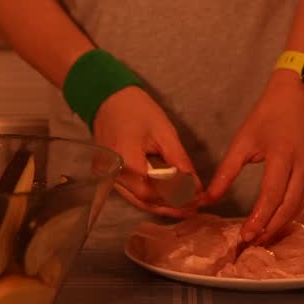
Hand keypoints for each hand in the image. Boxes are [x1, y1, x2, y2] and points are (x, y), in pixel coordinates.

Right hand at [92, 86, 202, 216]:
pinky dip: (149, 197)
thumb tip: (195, 185)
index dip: (175, 197)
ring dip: (161, 205)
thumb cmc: (137, 109)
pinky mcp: (107, 175)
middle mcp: (112, 172)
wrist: (108, 97)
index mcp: (125, 158)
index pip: (151, 190)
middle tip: (194, 207)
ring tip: (184, 207)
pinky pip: (130, 192)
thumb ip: (179, 161)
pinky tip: (166, 198)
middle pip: (143, 200)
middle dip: (171, 206)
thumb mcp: (164, 131)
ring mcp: (107, 176)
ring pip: (136, 200)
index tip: (197, 197)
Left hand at [201, 70, 303, 243]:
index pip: (271, 196)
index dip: (259, 219)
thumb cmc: (268, 114)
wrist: (299, 94)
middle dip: (271, 228)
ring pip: (300, 206)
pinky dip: (292, 212)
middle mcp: (303, 163)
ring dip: (282, 224)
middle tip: (253, 242)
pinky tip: (278, 219)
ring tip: (263, 236)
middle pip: (289, 207)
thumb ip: (226, 172)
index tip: (245, 235)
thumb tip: (208, 199)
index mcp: (282, 154)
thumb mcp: (242, 139)